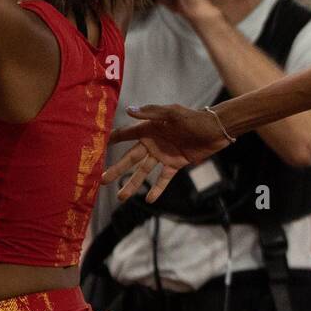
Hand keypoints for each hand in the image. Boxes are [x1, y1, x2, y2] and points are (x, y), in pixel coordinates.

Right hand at [102, 104, 232, 201]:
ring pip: (144, 172)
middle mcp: (153, 143)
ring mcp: (163, 155)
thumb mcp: (172, 113)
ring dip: (133, 184)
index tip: (95, 149)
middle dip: (116, 169)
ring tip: (121, 197)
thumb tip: (129, 110)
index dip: (111, 140)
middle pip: (130, 158)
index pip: (126, 134)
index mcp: (149, 129)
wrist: (216, 129)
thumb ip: (151, 113)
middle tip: (101, 180)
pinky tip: (148, 199)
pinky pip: (163, 178)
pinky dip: (157, 189)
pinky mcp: (175, 164)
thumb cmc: (194, 118)